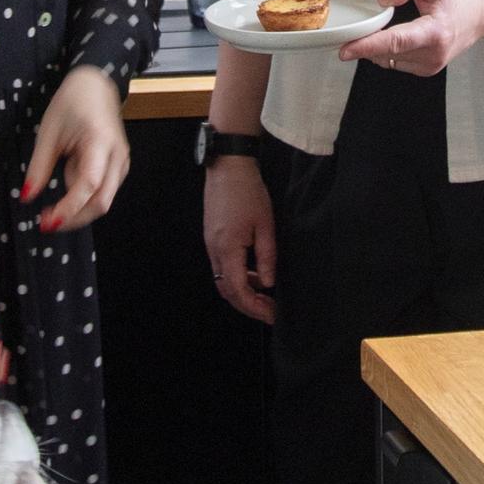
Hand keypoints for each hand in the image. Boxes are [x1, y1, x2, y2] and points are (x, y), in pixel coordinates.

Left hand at [23, 65, 129, 232]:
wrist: (97, 85)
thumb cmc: (73, 102)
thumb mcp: (48, 131)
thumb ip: (39, 166)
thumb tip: (27, 196)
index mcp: (100, 141)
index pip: (88, 185)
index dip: (69, 208)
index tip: (48, 221)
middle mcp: (118, 156)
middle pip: (101, 201)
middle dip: (75, 217)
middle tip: (47, 222)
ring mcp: (122, 162)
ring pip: (103, 200)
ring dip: (78, 209)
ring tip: (52, 203)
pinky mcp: (119, 167)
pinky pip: (102, 191)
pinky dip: (83, 197)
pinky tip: (68, 181)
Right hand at [203, 156, 276, 324]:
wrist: (228, 167)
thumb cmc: (248, 192)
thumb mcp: (265, 225)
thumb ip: (267, 257)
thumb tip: (267, 283)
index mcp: (228, 248)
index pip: (238, 290)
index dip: (254, 307)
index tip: (272, 316)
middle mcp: (214, 250)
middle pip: (226, 290)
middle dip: (247, 305)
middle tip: (269, 312)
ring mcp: (211, 244)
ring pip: (223, 279)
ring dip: (242, 292)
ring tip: (265, 296)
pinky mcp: (212, 238)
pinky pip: (223, 266)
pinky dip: (238, 276)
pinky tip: (255, 275)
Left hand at [339, 0, 483, 74]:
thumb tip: (382, 2)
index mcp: (436, 32)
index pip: (396, 42)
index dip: (367, 46)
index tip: (345, 50)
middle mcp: (434, 54)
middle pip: (387, 52)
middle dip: (367, 41)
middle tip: (357, 27)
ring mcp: (431, 65)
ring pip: (389, 59)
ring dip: (378, 45)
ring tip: (390, 24)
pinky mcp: (428, 69)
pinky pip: (396, 61)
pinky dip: (389, 49)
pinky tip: (398, 34)